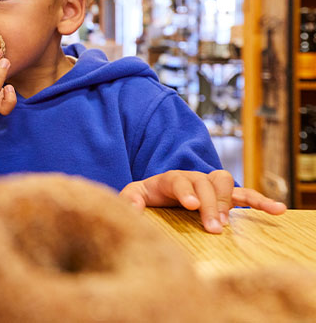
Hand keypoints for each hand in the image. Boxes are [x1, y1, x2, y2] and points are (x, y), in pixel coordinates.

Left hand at [119, 169, 286, 233]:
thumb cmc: (147, 196)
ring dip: (227, 202)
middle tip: (213, 228)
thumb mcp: (133, 196)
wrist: (159, 193)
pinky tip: (277, 210)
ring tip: (227, 224)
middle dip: (210, 204)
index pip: (179, 179)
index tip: (191, 205)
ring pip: (224, 182)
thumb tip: (130, 208)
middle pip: (205, 183)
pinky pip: (245, 195)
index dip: (186, 190)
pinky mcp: (224, 196)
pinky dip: (260, 201)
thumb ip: (130, 200)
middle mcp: (192, 178)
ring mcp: (209, 185)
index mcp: (169, 179)